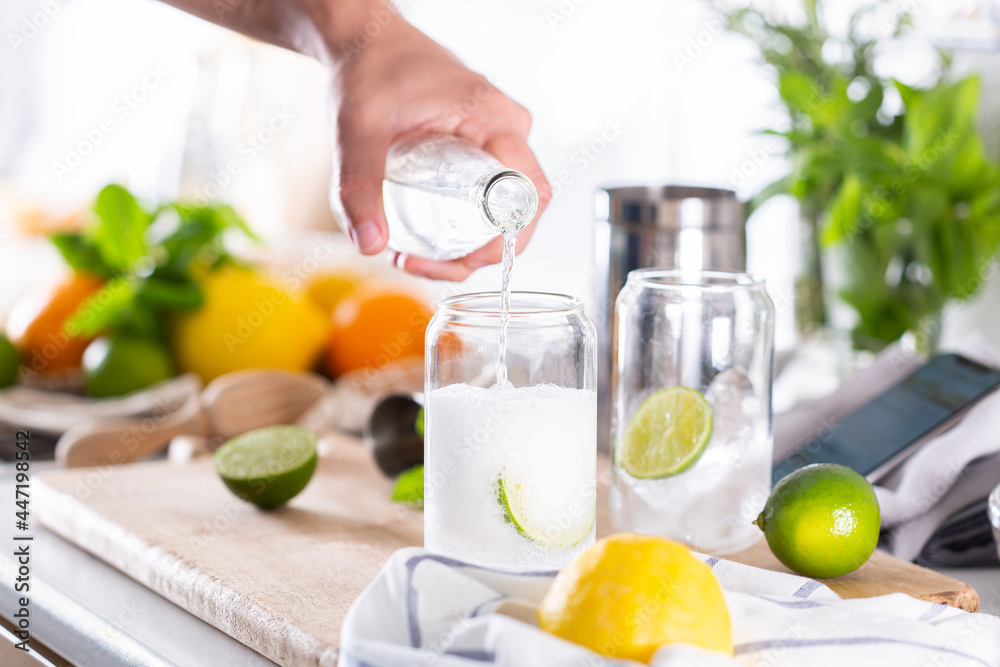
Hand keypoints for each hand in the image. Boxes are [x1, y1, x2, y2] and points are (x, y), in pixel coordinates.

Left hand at [327, 14, 550, 280]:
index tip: (461, 259)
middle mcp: (507, 130)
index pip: (531, 194)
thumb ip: (358, 184)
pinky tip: (425, 238)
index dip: (506, 240)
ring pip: (503, 210)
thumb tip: (370, 244)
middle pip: (519, 213)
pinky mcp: (483, 146)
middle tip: (424, 265)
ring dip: (468, 245)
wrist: (367, 40)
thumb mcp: (357, 128)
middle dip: (476, 253)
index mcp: (494, 119)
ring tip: (416, 255)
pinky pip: (490, 196)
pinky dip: (464, 226)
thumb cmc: (372, 67)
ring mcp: (498, 139)